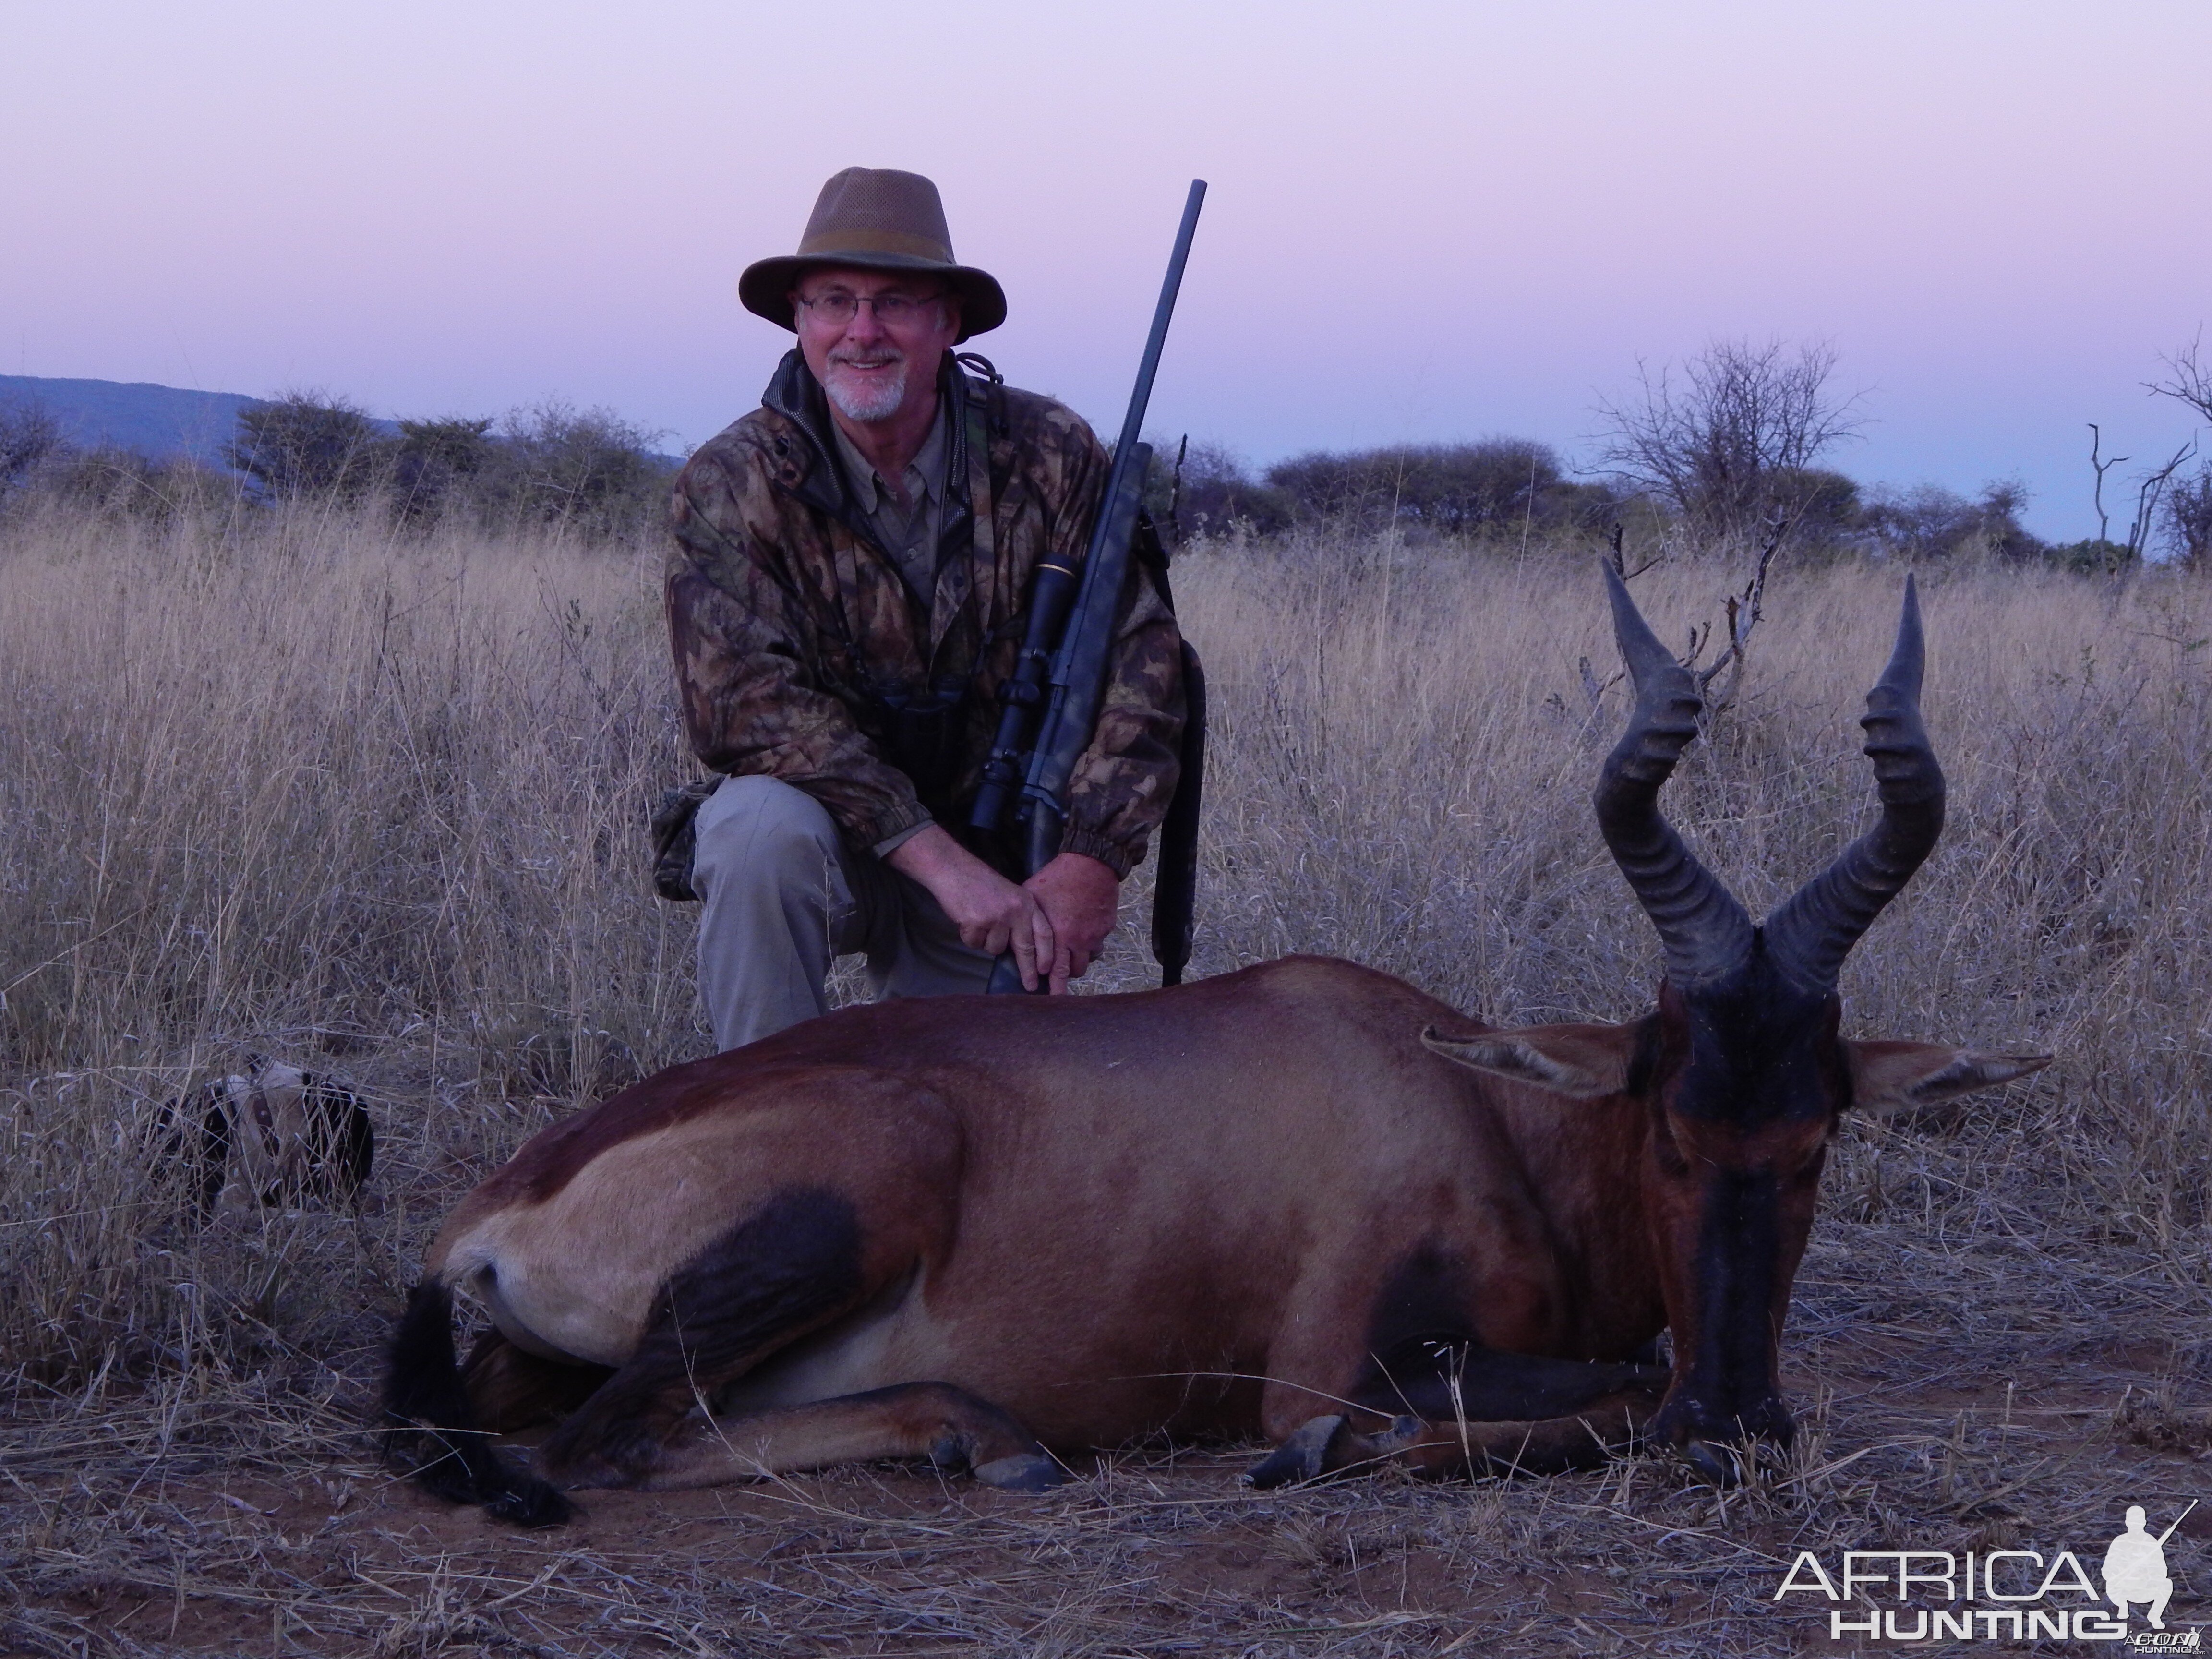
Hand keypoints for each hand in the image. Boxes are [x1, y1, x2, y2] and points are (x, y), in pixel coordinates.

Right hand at [887, 825, 1056, 990]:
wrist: (954, 870)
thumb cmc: (981, 883)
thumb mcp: (1011, 895)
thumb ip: (1020, 918)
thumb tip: (1025, 951)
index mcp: (1027, 903)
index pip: (1044, 933)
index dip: (1046, 954)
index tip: (1047, 971)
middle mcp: (1015, 910)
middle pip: (1025, 948)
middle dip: (1028, 970)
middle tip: (1030, 986)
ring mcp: (996, 917)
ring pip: (996, 948)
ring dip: (986, 941)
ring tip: (979, 920)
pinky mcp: (977, 923)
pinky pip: (975, 944)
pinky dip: (970, 936)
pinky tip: (967, 919)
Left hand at [1024, 852, 1119, 988]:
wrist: (1091, 864)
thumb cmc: (1058, 878)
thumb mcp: (1034, 897)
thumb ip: (1028, 918)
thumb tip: (1017, 929)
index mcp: (1058, 935)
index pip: (1056, 970)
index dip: (1054, 986)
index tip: (1051, 998)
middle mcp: (1078, 941)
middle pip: (1074, 972)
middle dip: (1066, 981)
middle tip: (1060, 989)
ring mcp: (1095, 935)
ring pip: (1088, 960)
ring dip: (1078, 962)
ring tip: (1070, 958)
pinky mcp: (1106, 927)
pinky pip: (1098, 943)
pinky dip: (1090, 944)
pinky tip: (1083, 935)